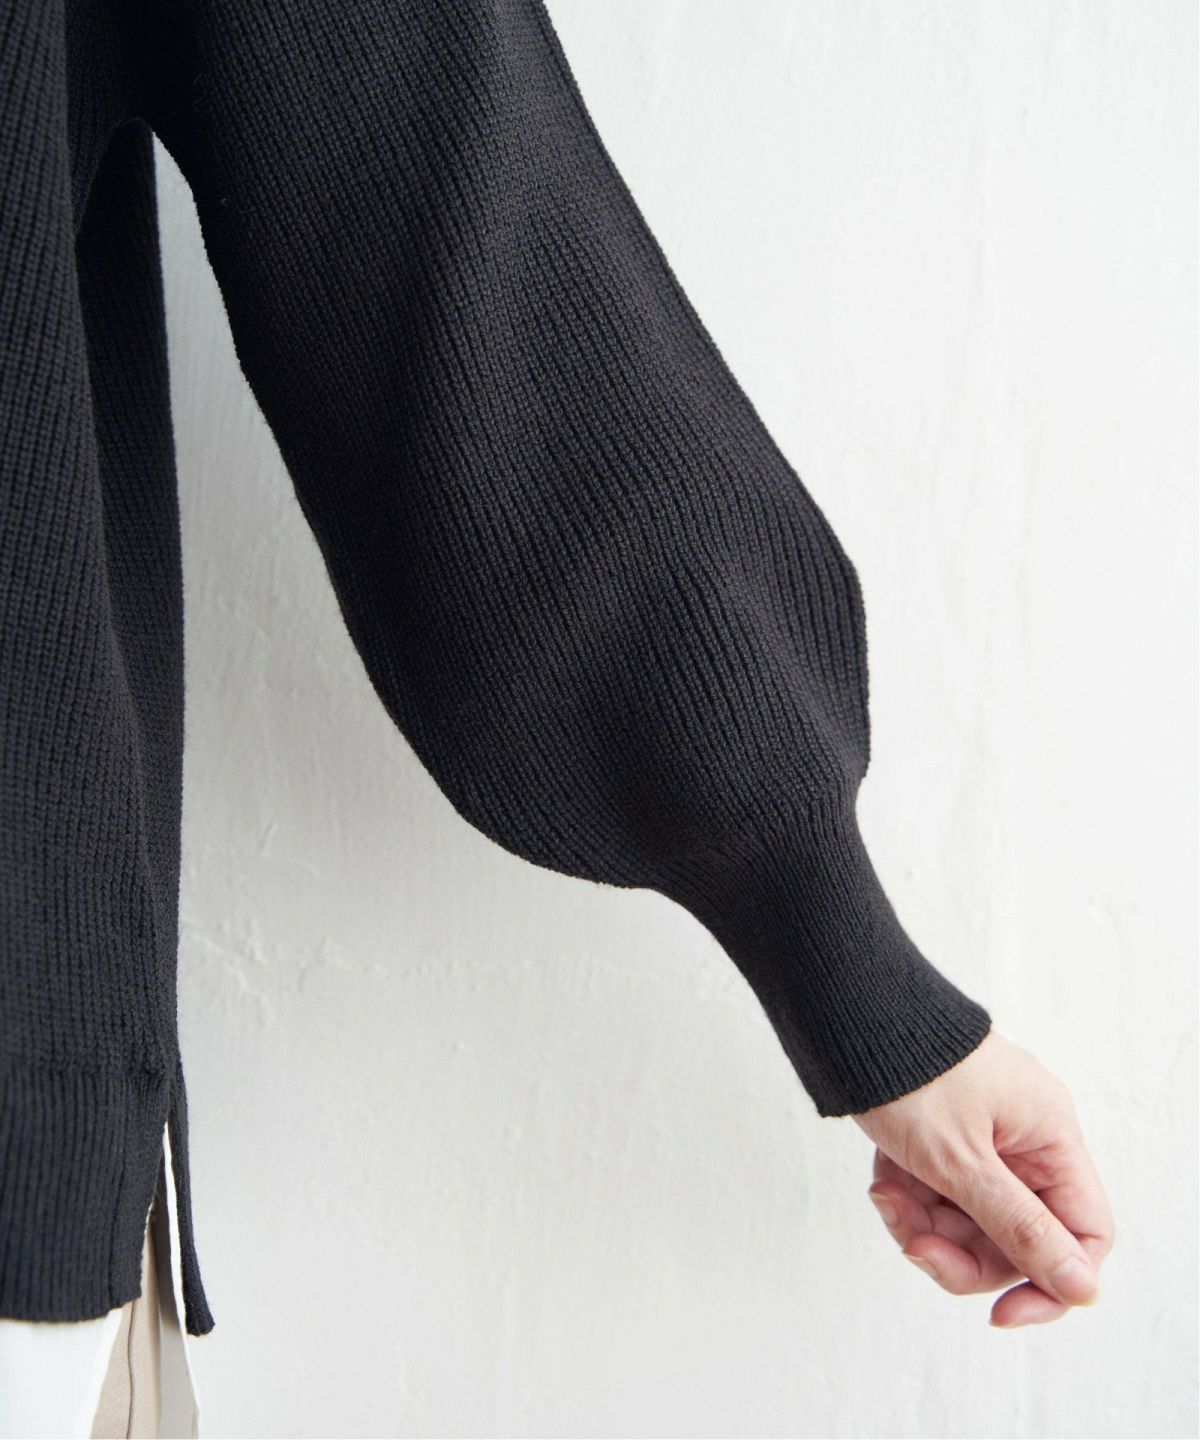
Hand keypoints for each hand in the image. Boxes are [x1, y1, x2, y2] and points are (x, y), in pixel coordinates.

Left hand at [853, 1029, 1113, 1326]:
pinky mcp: (943, 1132)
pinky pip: (937, 1190)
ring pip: (967, 1217)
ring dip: (923, 1221)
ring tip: (886, 1195)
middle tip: (914, 1244)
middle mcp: (1025, 1136)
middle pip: (1014, 1234)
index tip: (1001, 1313)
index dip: (1049, 1281)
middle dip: (960, 1250)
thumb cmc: (910, 1074)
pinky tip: (881, 1177)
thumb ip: (1020, 1228)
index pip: (1081, 1232)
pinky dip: (907, 1193)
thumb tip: (1081, 1287)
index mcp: (1050, 1136)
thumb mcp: (962, 1162)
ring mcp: (983, 1133)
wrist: (848, 1012)